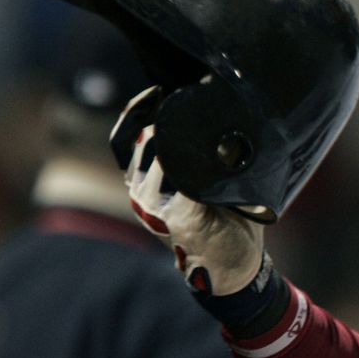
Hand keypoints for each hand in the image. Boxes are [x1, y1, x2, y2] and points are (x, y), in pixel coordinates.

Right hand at [112, 87, 263, 295]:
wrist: (235, 268)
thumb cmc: (222, 218)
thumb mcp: (200, 183)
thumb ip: (193, 155)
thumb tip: (209, 112)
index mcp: (143, 184)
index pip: (123, 139)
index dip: (135, 110)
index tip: (158, 90)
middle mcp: (142, 195)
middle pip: (146, 139)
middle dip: (171, 115)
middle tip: (200, 98)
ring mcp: (159, 208)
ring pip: (166, 154)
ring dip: (193, 136)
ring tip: (219, 122)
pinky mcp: (184, 217)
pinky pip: (193, 178)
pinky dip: (210, 161)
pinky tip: (226, 150)